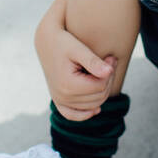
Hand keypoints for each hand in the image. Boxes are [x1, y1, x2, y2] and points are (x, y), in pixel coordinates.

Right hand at [34, 0, 118, 120]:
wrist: (46, 42)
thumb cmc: (63, 42)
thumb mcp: (78, 48)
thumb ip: (93, 61)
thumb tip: (109, 72)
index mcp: (68, 84)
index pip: (100, 86)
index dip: (110, 71)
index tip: (110, 58)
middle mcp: (62, 96)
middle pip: (99, 97)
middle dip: (108, 80)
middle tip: (109, 62)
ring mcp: (59, 101)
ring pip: (93, 105)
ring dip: (102, 91)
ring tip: (102, 72)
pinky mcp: (58, 101)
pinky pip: (73, 115)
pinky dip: (85, 114)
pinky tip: (96, 109)